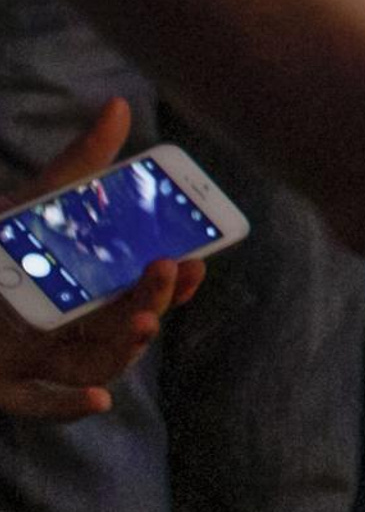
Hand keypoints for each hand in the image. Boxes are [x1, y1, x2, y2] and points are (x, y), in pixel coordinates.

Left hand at [0, 99, 200, 421]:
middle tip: (171, 270)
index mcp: (87, 288)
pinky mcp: (0, 384)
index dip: (177, 280)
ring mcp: (35, 360)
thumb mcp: (32, 206)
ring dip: (126, 348)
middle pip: (123, 323)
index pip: (143, 288)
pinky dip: (69, 407)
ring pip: (95, 364)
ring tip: (145, 322)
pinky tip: (99, 402)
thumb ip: (78, 166)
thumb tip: (116, 105)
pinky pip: (37, 403)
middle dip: (154, 300)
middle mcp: (68, 328)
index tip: (199, 258)